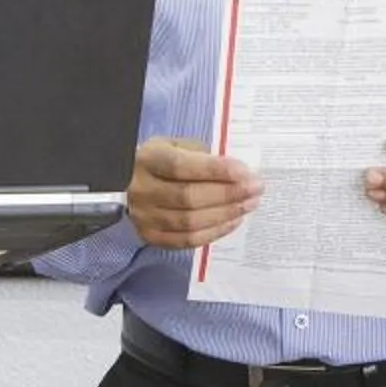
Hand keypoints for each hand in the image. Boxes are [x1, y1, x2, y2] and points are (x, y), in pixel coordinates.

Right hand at [128, 137, 259, 250]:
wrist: (129, 184)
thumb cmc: (161, 161)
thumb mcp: (176, 146)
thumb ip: (202, 155)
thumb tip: (237, 172)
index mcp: (148, 160)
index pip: (181, 166)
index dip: (215, 170)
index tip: (245, 172)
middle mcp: (142, 189)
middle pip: (188, 197)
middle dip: (228, 193)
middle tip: (256, 189)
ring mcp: (144, 216)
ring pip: (189, 222)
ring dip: (225, 214)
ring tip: (249, 204)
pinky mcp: (150, 236)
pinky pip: (186, 240)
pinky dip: (214, 232)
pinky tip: (233, 221)